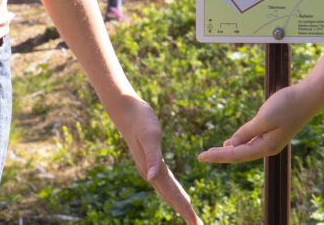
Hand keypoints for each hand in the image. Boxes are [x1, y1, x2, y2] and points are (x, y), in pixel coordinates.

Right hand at [115, 95, 203, 223]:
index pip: (171, 193)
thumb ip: (152, 156)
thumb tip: (151, 177)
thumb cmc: (140, 120)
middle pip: (170, 196)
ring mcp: (150, 167)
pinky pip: (166, 181)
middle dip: (184, 211)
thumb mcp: (150, 136)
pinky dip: (173, 190)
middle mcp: (150, 172)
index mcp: (152, 170)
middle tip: (197, 224)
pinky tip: (178, 193)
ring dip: (179, 203)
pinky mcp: (151, 160)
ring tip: (190, 214)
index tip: (195, 222)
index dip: (184, 208)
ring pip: (168, 190)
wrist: (126, 109)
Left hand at [197, 82, 316, 163]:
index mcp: (266, 146)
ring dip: (229, 150)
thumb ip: (247, 131)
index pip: (236, 154)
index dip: (217, 156)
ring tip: (214, 152)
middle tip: (202, 156)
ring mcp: (271, 141)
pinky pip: (252, 142)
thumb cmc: (287, 104)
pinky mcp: (274, 132)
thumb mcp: (264, 117)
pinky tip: (233, 142)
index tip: (201, 156)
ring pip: (245, 149)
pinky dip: (240, 143)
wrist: (309, 97)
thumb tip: (232, 143)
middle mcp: (268, 147)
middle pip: (239, 155)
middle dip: (221, 155)